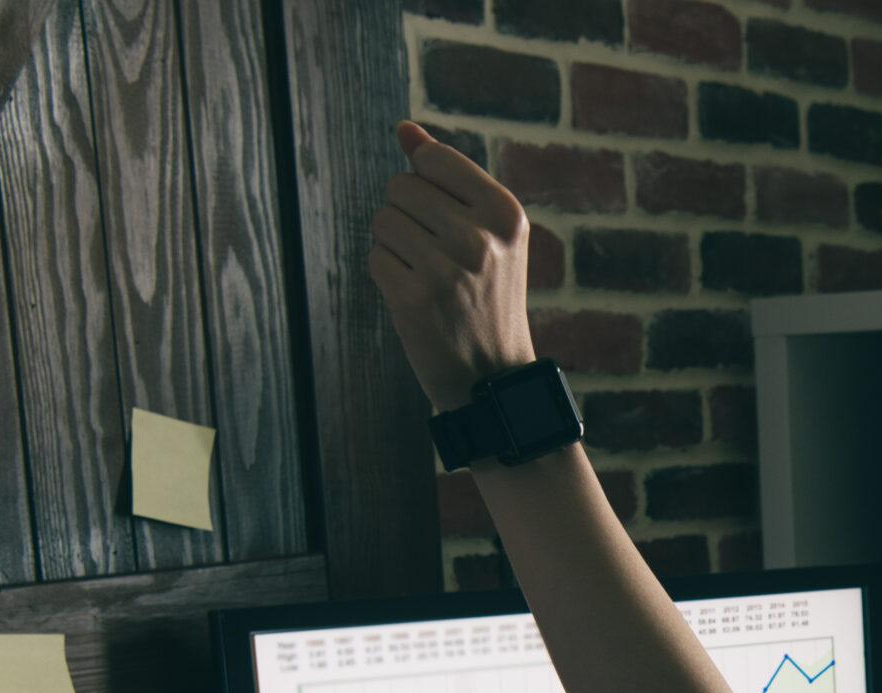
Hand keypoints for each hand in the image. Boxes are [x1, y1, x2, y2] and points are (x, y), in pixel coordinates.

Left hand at [368, 121, 536, 411]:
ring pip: (383, 220)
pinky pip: (375, 258)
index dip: (426, 184)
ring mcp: (447, 269)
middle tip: (437, 255)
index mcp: (506, 213)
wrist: (493, 376)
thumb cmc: (487, 296)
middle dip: (407, 216)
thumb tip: (405, 128)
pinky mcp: (414, 299)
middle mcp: (480, 238)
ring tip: (428, 277)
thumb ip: (446, 176)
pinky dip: (388, 276)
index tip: (448, 221)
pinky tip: (417, 299)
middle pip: (401, 186)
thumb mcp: (486, 232)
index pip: (433, 158)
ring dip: (395, 246)